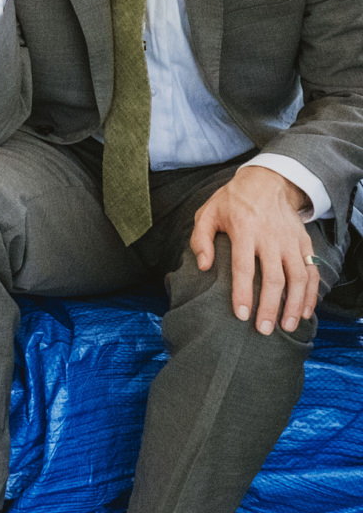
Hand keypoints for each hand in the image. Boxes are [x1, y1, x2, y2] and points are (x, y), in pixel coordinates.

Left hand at [192, 166, 318, 334]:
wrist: (266, 182)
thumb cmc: (232, 201)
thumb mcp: (208, 213)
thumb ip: (200, 238)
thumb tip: (203, 266)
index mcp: (244, 229)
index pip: (243, 267)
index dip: (243, 293)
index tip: (242, 315)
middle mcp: (270, 237)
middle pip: (273, 278)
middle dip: (269, 307)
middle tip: (263, 330)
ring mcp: (291, 241)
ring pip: (297, 278)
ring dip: (294, 305)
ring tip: (287, 327)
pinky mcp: (305, 243)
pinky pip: (312, 272)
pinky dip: (311, 294)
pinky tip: (306, 311)